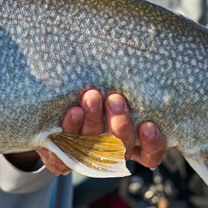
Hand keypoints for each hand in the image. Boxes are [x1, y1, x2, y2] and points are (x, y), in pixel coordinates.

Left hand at [37, 89, 166, 175]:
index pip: (150, 154)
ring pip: (95, 146)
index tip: (148, 125)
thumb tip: (148, 51)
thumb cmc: (98, 95)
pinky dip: (72, 127)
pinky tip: (74, 111)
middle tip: (115, 100)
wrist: (56, 109)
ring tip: (92, 97)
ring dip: (94, 121)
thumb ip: (129, 85)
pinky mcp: (63, 155)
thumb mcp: (115, 91)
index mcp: (133, 142)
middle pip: (123, 147)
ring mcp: (88, 157)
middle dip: (120, 124)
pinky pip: (67, 147)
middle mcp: (112, 152)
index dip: (152, 143)